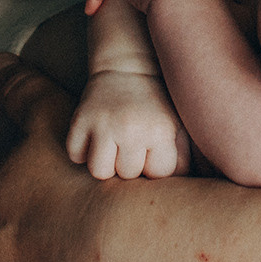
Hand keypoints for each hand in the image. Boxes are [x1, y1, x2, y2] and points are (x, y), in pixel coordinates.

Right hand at [67, 70, 189, 178]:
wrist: (129, 67)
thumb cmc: (158, 104)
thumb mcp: (180, 127)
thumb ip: (185, 160)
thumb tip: (183, 194)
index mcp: (161, 130)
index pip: (158, 175)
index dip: (156, 164)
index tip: (155, 147)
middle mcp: (131, 128)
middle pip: (127, 175)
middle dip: (131, 163)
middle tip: (134, 140)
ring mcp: (103, 123)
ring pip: (99, 172)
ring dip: (106, 162)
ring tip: (115, 144)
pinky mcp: (80, 119)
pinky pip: (75, 156)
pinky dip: (82, 151)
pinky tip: (96, 136)